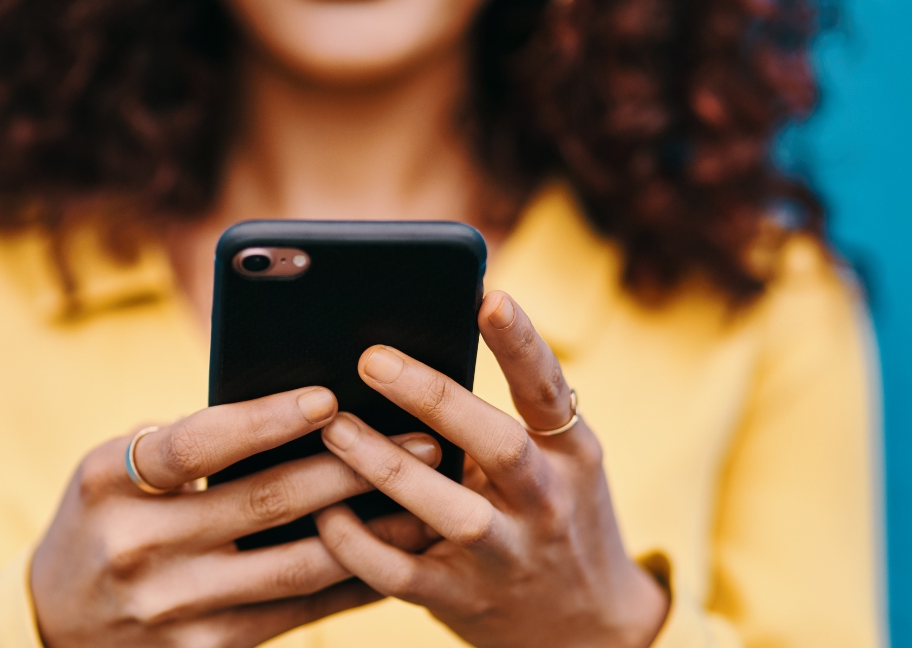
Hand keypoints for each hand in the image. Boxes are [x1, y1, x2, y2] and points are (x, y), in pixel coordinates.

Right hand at [30, 386, 442, 647]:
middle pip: (263, 502)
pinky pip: (296, 614)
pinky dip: (350, 584)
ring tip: (427, 498)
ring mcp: (171, 608)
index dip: (265, 419)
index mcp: (109, 483)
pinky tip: (393, 555)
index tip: (329, 397)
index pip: (195, 442)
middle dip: (351, 467)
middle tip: (420, 438)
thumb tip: (296, 410)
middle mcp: (136, 547)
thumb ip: (181, 442)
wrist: (57, 627)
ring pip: (295, 565)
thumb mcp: (111, 471)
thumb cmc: (102, 521)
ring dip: (371, 530)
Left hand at [313, 291, 670, 647]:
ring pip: (448, 511)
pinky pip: (401, 574)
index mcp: (569, 454)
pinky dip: (359, 545)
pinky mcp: (464, 600)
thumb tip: (418, 348)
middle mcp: (546, 502)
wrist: (587, 628)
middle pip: (496, 444)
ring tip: (334, 426)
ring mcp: (506, 556)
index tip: (489, 297)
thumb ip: (506, 416)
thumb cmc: (553, 516)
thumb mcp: (558, 462)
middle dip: (433, 398)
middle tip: (371, 358)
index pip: (548, 390)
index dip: (521, 343)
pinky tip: (324, 513)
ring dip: (385, 467)